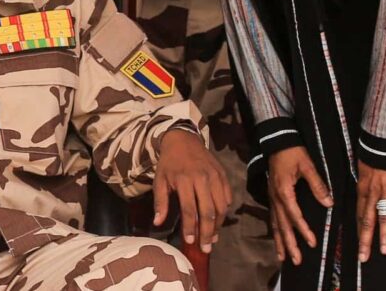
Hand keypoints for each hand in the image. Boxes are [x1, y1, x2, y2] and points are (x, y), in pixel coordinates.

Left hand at [153, 129, 231, 252]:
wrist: (183, 139)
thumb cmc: (169, 163)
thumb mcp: (159, 180)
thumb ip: (160, 202)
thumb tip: (157, 223)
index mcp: (184, 180)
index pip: (189, 210)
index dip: (190, 228)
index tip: (190, 242)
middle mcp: (202, 179)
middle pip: (208, 211)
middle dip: (208, 232)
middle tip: (206, 247)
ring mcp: (215, 176)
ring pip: (221, 206)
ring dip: (218, 225)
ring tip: (213, 237)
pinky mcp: (223, 175)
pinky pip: (227, 197)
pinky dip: (225, 211)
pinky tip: (219, 220)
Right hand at [267, 146, 333, 264]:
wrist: (277, 139)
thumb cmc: (292, 152)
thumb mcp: (307, 165)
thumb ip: (317, 185)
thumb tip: (328, 202)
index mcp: (284, 191)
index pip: (294, 215)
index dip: (303, 229)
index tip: (312, 242)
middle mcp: (276, 197)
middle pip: (282, 225)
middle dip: (289, 243)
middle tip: (296, 260)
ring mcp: (272, 197)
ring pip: (275, 223)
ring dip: (280, 241)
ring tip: (283, 257)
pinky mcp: (272, 195)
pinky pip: (273, 217)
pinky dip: (275, 230)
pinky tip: (278, 239)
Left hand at [356, 160, 385, 261]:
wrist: (381, 141)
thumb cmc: (370, 155)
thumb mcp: (361, 171)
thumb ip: (363, 187)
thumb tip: (363, 199)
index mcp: (361, 189)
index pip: (358, 215)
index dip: (358, 231)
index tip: (358, 245)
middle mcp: (371, 192)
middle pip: (367, 220)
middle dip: (365, 239)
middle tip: (364, 256)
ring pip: (383, 215)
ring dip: (384, 234)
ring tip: (384, 250)